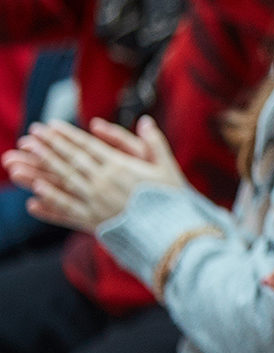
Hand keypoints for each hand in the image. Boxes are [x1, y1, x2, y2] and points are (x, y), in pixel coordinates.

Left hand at [3, 116, 186, 230]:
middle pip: (70, 161)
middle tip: (28, 136)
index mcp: (121, 166)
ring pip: (63, 182)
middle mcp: (104, 182)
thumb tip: (145, 121)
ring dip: (40, 169)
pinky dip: (50, 202)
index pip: (87, 146)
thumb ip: (154, 142)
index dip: (66, 135)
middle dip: (48, 147)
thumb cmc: (172, 198)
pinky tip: (33, 196)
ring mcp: (96, 202)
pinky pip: (67, 210)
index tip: (49, 125)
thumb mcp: (167, 167)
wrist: (171, 231)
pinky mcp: (94, 221)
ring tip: (22, 160)